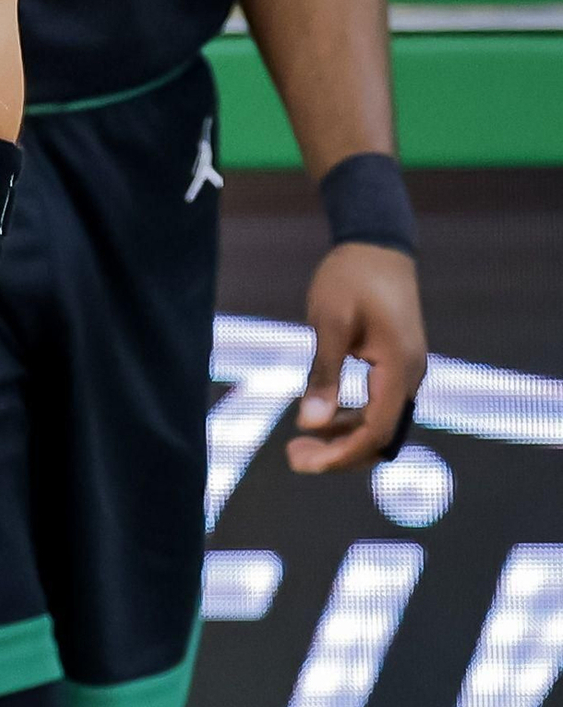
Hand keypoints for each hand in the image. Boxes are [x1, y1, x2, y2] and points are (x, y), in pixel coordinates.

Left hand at [287, 243, 427, 473]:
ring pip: (379, 424)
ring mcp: (407, 372)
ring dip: (342, 439)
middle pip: (380, 436)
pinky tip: (318, 419)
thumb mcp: (330, 322)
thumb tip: (310, 423)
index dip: (341, 454)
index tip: (305, 462)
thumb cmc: (350, 277)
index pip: (376, 431)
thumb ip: (323, 373)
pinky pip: (378, 405)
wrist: (376, 244)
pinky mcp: (396, 366)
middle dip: (339, 454)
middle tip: (293, 457)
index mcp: (400, 368)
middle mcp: (412, 376)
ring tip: (298, 444)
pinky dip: (350, 419)